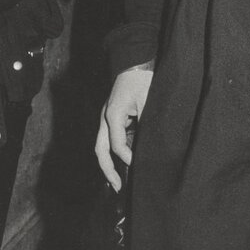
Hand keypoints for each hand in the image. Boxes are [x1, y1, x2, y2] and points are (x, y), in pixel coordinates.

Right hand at [95, 66, 153, 191]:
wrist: (135, 62)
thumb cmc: (141, 80)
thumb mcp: (147, 104)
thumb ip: (145, 126)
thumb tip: (148, 148)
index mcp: (113, 115)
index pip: (117, 145)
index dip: (128, 158)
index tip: (139, 166)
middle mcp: (105, 117)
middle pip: (100, 149)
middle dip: (108, 170)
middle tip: (118, 187)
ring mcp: (106, 116)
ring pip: (102, 145)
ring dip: (109, 162)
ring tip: (118, 181)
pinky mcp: (112, 116)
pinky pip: (109, 138)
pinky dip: (114, 152)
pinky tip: (125, 161)